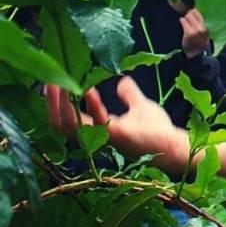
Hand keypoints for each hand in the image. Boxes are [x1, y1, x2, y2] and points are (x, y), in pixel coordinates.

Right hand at [46, 78, 187, 172]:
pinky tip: (89, 91)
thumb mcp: (140, 106)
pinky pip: (97, 124)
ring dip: (63, 104)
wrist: (174, 145)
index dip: (57, 103)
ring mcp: (105, 137)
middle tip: (50, 82)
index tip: (54, 82)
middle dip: (53, 103)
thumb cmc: (158, 130)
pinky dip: (92, 107)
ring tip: (61, 84)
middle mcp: (97, 135)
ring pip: (71, 125)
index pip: (67, 118)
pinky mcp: (118, 137)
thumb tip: (122, 81)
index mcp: (99, 128)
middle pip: (61, 124)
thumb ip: (129, 95)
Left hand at [180, 8, 209, 57]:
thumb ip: (202, 25)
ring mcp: (195, 30)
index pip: (201, 15)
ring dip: (186, 17)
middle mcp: (202, 28)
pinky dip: (182, 20)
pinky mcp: (188, 32)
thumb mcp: (204, 34)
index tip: (192, 12)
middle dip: (190, 13)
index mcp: (207, 28)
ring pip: (189, 16)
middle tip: (188, 14)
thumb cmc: (199, 43)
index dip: (195, 12)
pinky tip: (181, 21)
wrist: (195, 54)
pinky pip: (184, 22)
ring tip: (185, 19)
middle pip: (195, 13)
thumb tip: (196, 13)